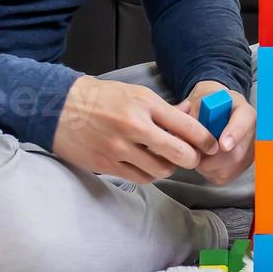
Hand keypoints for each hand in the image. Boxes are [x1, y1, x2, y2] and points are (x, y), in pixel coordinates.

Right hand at [52, 75, 218, 183]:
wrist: (61, 107)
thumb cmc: (103, 98)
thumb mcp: (137, 94)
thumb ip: (165, 110)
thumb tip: (194, 120)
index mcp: (145, 105)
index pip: (187, 127)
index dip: (205, 141)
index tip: (211, 146)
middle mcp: (134, 126)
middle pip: (180, 154)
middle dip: (192, 159)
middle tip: (192, 157)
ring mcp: (119, 148)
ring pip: (161, 170)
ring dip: (168, 167)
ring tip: (165, 159)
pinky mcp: (106, 164)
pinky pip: (140, 177)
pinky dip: (149, 174)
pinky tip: (146, 164)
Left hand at [183, 81, 255, 184]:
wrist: (218, 112)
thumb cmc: (208, 107)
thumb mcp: (199, 102)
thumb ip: (192, 115)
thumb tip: (180, 134)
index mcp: (244, 112)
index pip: (245, 122)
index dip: (234, 134)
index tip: (223, 145)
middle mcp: (252, 134)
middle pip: (235, 154)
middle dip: (208, 156)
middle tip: (192, 147)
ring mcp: (250, 154)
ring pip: (226, 168)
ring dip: (205, 163)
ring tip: (200, 148)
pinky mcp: (241, 168)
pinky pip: (222, 176)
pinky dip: (208, 170)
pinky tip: (206, 157)